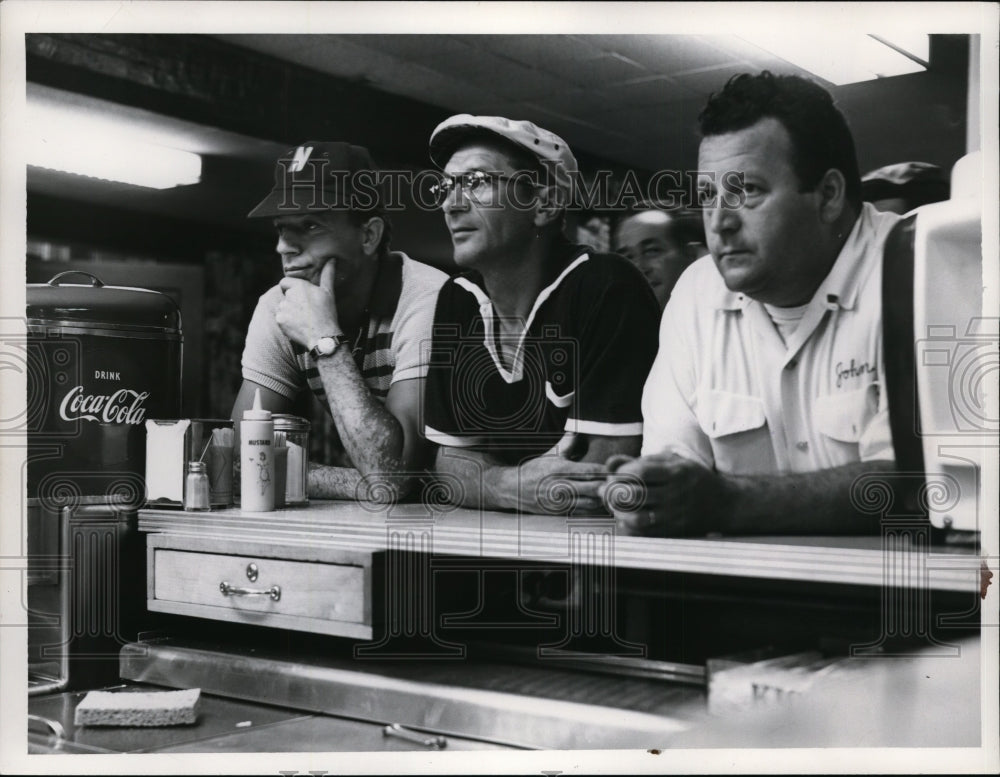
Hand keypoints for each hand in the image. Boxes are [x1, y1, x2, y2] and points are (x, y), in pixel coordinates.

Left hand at [276, 259, 339, 346]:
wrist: (323, 336)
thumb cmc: (327, 313)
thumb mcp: (328, 293)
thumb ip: (327, 275)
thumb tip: (332, 259)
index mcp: (299, 286)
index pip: (284, 282)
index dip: (291, 288)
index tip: (301, 297)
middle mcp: (289, 296)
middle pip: (285, 296)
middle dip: (292, 302)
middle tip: (306, 311)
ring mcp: (283, 309)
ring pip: (282, 307)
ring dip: (289, 312)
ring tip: (303, 320)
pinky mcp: (280, 320)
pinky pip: (280, 319)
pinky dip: (286, 322)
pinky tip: (298, 326)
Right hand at [514, 432, 608, 514]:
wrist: (514, 489)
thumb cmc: (535, 470)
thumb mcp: (550, 454)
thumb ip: (567, 443)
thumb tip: (577, 429)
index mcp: (561, 469)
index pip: (590, 470)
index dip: (605, 471)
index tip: (615, 469)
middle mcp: (562, 486)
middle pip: (594, 488)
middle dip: (607, 485)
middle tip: (617, 482)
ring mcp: (562, 501)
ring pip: (591, 503)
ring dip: (602, 498)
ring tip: (609, 492)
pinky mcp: (561, 512)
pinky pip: (583, 512)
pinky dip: (593, 507)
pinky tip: (598, 502)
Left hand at [599, 452, 728, 535]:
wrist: (723, 503)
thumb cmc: (691, 478)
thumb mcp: (671, 462)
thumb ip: (640, 461)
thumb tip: (610, 464)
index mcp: (675, 473)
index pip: (640, 472)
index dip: (621, 473)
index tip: (617, 475)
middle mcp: (675, 495)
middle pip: (634, 495)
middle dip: (613, 492)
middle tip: (609, 490)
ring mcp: (673, 515)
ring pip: (636, 517)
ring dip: (619, 511)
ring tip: (616, 506)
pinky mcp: (672, 531)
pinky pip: (643, 533)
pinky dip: (628, 526)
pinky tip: (627, 517)